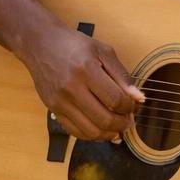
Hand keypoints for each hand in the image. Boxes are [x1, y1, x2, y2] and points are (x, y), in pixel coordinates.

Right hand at [24, 26, 144, 142]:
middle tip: (128, 121)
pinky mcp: (52, 109)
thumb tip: (138, 98)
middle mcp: (71, 89)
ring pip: (89, 130)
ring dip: (108, 134)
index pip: (115, 99)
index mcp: (86, 70)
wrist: (41, 44)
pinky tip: (100, 130)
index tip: (133, 106)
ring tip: (117, 129)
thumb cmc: (74, 45)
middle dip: (122, 124)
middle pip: (103, 119)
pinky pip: (74, 131)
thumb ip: (122, 75)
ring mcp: (60, 102)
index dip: (129, 107)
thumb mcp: (103, 51)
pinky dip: (91, 135)